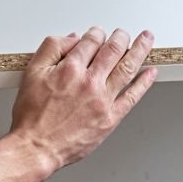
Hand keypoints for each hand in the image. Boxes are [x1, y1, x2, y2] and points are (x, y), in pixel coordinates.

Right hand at [8, 27, 157, 168]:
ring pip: (127, 68)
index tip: (98, 33)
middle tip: (124, 33)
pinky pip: (132, 97)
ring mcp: (103, 100)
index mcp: (71, 69)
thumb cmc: (32, 115)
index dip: (97, 33)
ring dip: (140, 50)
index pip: (92, 41)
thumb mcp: (32, 72)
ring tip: (147, 39)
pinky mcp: (110, 118)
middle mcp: (90, 82)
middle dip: (121, 37)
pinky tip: (150, 73)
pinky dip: (144, 83)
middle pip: (113, 50)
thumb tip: (72, 39)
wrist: (36, 148)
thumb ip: (51, 49)